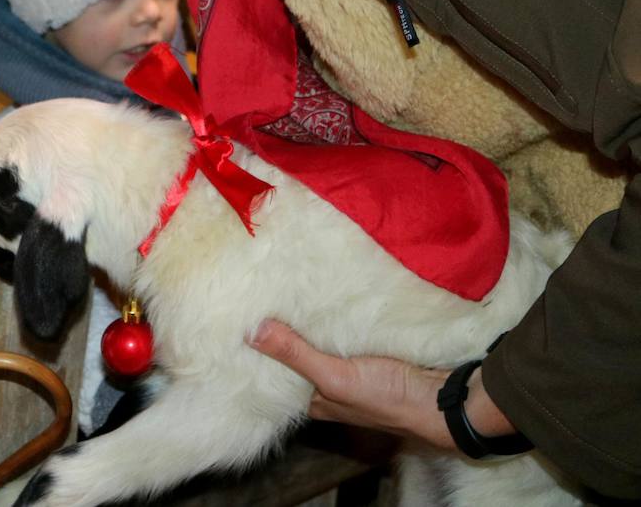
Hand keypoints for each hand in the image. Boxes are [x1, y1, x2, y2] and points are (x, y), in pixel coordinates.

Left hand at [247, 319, 517, 447]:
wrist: (447, 402)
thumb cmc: (388, 398)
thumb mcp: (335, 376)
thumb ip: (296, 355)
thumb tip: (251, 332)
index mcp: (318, 400)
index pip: (281, 376)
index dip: (264, 351)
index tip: (244, 320)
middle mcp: (333, 388)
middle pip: (303, 356)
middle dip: (288, 331)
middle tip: (265, 296)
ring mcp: (356, 372)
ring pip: (326, 344)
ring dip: (314, 322)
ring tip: (289, 289)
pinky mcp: (377, 355)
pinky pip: (350, 335)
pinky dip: (340, 319)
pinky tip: (329, 296)